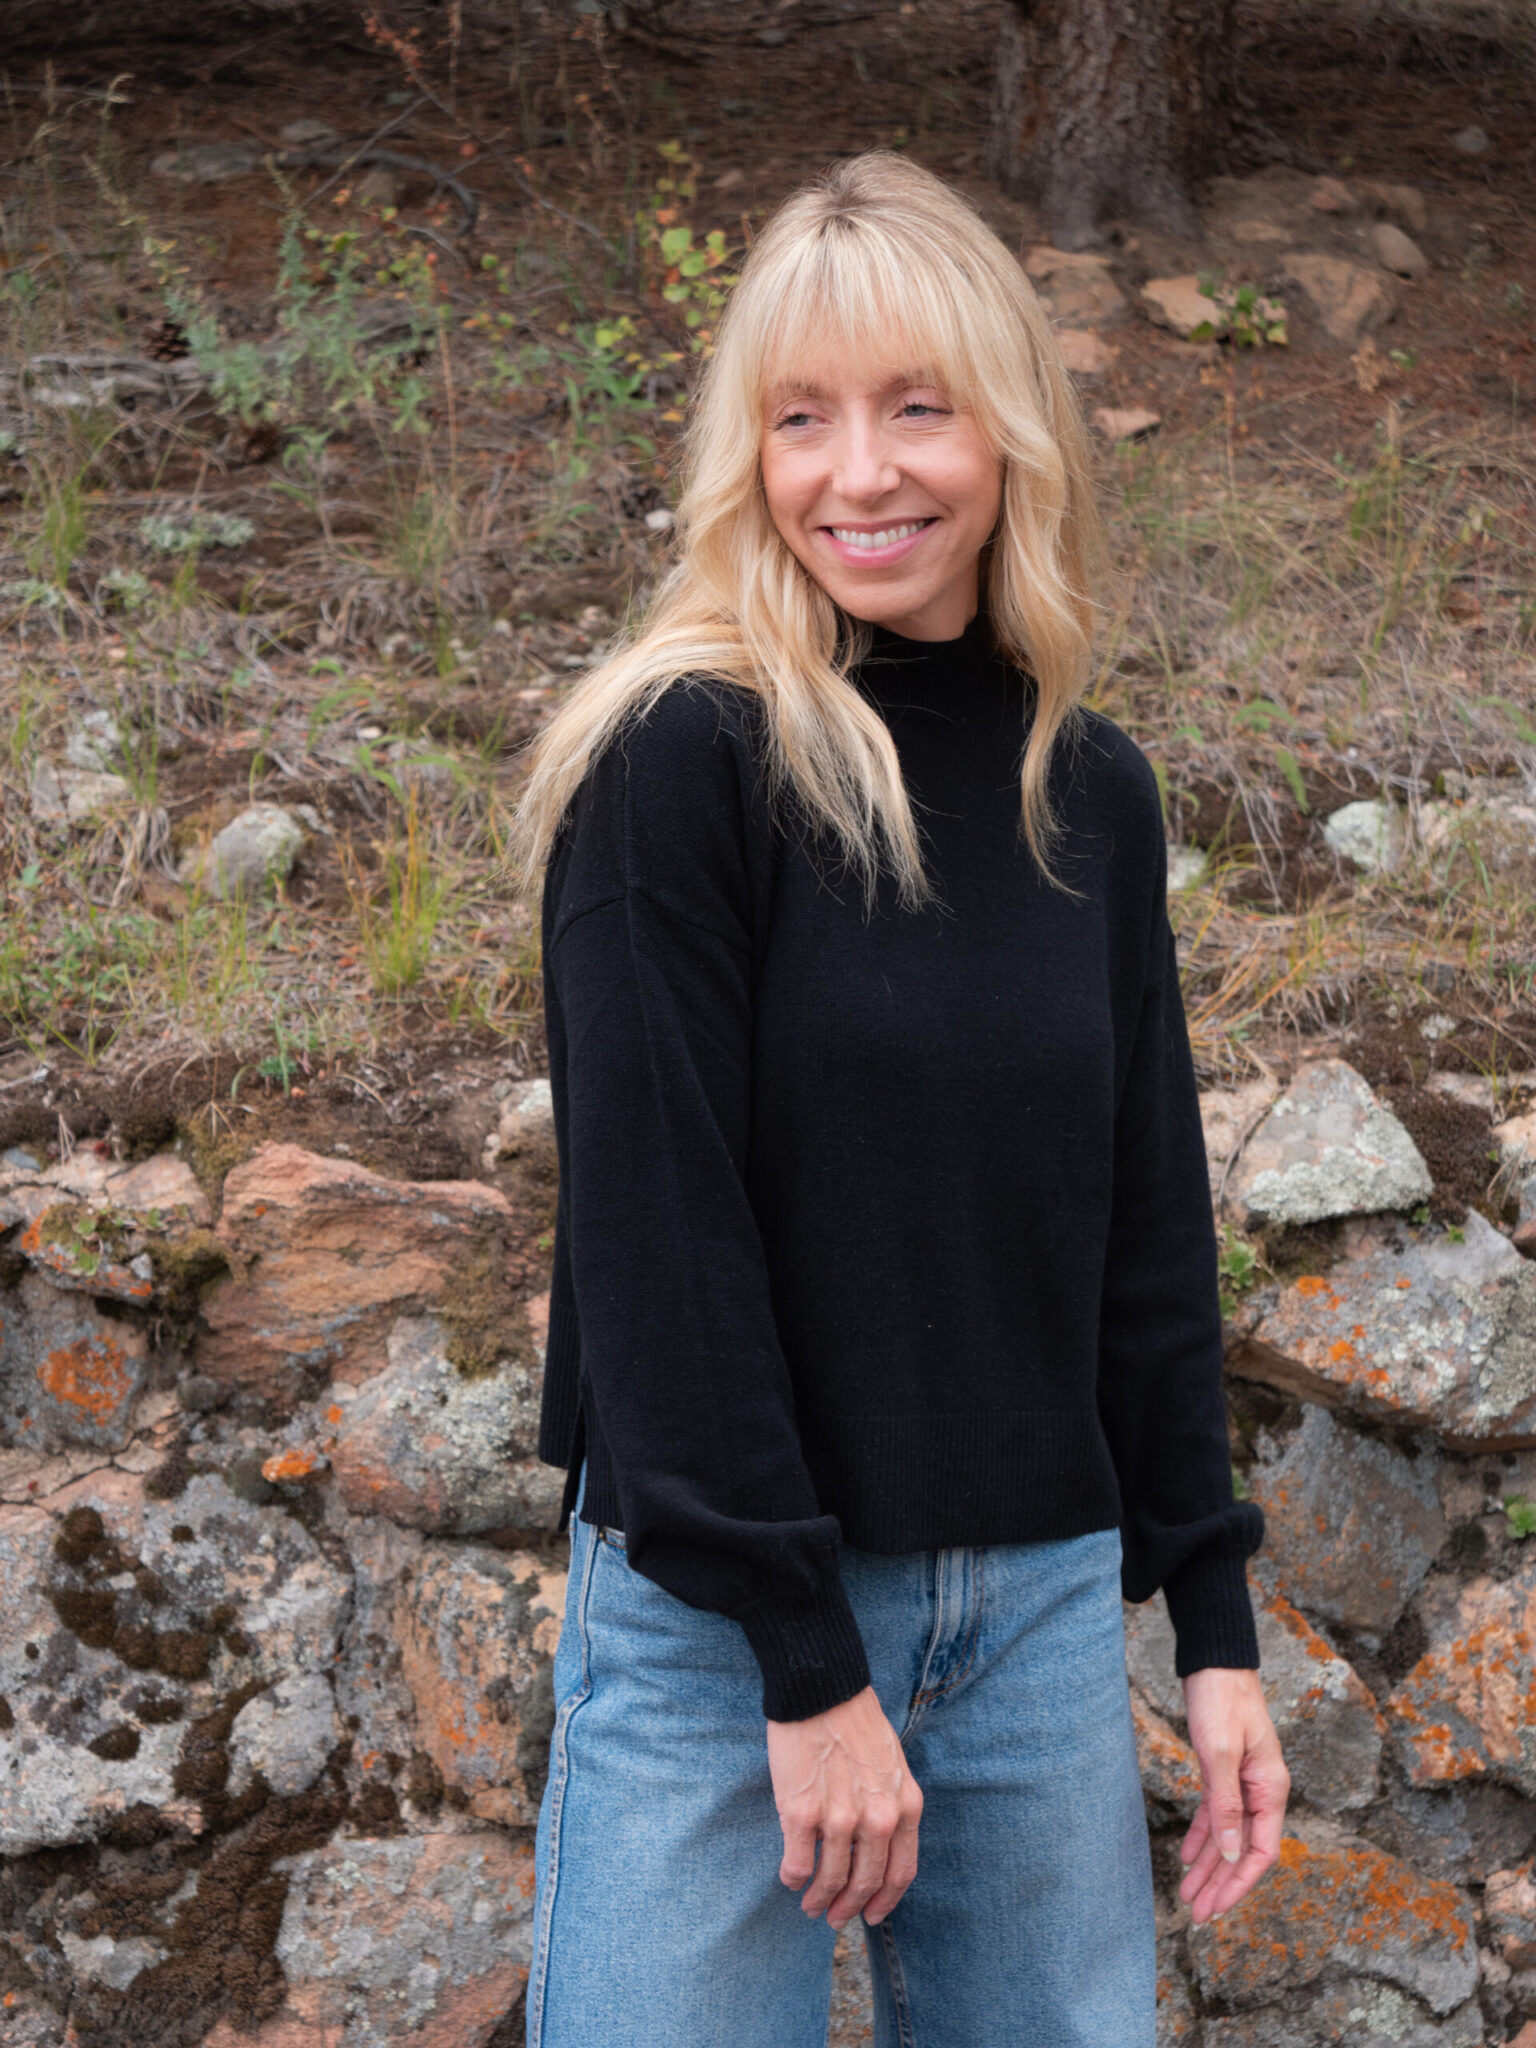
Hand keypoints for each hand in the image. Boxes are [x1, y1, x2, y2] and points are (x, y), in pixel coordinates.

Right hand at [766, 1685, 922, 1932]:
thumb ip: (890, 1804)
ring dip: (818, 1899)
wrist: (821, 1688)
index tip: (872, 1914)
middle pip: (866, 1883)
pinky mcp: (801, 1814)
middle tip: (835, 1917)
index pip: (901, 1872)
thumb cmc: (854, 1719)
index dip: (885, 1900)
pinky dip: (793, 1878)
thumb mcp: (892, 1764)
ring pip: (831, 1880)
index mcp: (905, 1806)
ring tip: (810, 1904)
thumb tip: (874, 1844)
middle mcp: (877, 1819)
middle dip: (850, 1907)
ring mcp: (839, 1819)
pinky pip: (797, 1865)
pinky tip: (791, 1877)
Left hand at [1177, 1667, 1288, 1924]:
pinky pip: (1215, 1814)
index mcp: (1271, 1789)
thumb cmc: (1221, 1700)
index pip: (1261, 1852)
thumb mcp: (1219, 1753)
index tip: (1217, 1907)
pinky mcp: (1224, 1771)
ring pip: (1227, 1836)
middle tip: (1196, 1914)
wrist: (1214, 1661)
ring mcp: (1243, 1782)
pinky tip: (1188, 1856)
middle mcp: (1262, 1791)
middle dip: (1220, 1884)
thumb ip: (1226, 1805)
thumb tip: (1230, 1854)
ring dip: (1209, 1867)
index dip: (1240, 1883)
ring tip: (1188, 1895)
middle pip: (1243, 1850)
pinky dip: (1202, 1836)